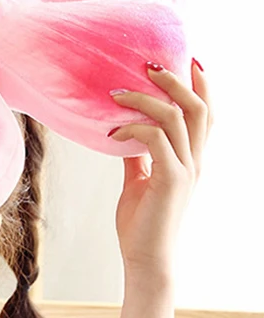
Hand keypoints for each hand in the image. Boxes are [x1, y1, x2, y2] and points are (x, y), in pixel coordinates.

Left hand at [108, 59, 214, 274]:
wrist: (145, 258)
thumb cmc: (142, 223)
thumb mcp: (139, 181)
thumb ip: (138, 156)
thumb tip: (125, 133)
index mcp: (191, 159)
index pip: (206, 113)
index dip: (201, 84)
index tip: (187, 59)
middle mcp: (195, 161)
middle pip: (199, 107)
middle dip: (176, 80)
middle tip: (148, 65)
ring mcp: (186, 169)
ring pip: (177, 117)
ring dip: (146, 98)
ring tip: (117, 92)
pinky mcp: (170, 179)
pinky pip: (155, 139)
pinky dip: (132, 129)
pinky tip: (112, 133)